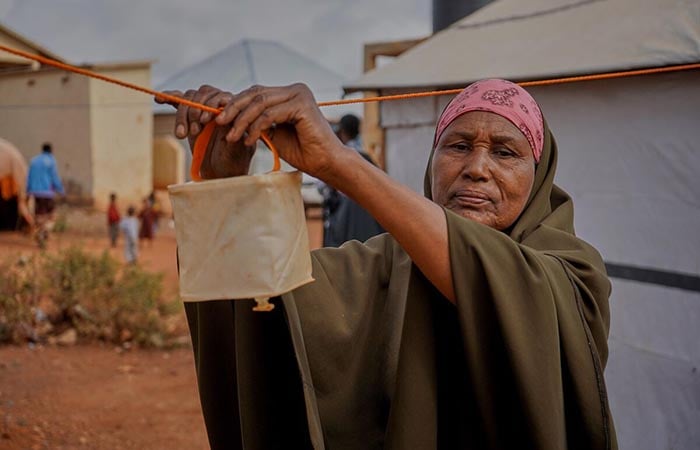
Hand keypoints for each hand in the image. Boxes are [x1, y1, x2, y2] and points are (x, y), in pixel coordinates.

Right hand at [156, 86, 254, 178]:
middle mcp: (219, 107)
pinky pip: (178, 102)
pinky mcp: (190, 116)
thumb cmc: (232, 163)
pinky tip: (159, 99)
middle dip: (195, 111)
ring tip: (182, 135)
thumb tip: (224, 117)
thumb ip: (233, 135)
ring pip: (189, 99)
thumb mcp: (236, 152)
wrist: (220, 174)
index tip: (204, 121)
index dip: (211, 105)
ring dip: (182, 115)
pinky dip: (169, 99)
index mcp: (233, 113)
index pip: (221, 97)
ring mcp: (203, 111)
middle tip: (194, 132)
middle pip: (203, 95)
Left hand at [211, 83, 343, 179]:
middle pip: (255, 94)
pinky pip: (270, 114)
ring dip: (242, 121)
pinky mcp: (302, 105)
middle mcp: (295, 90)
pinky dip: (256, 127)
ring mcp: (299, 95)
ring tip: (231, 136)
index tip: (218, 119)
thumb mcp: (274, 133)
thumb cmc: (303, 152)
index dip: (235, 105)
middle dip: (234, 109)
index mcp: (289, 94)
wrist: (326, 163)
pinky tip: (249, 141)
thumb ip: (258, 122)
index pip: (256, 93)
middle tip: (218, 123)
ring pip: (260, 103)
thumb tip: (231, 118)